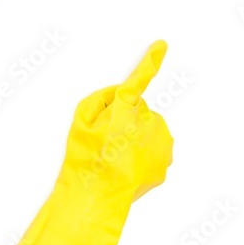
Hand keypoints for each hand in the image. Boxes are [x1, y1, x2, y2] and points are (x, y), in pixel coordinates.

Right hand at [0, 40, 174, 244]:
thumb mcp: (78, 121)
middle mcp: (150, 123)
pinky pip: (154, 149)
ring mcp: (161, 145)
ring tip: (114, 156)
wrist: (97, 199)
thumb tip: (120, 94)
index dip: (151, 61)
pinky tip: (126, 167)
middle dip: (125, 119)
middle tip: (105, 140)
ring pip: (148, 129)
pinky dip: (143, 154)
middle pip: (139, 110)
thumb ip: (100, 98)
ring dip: (135, 137)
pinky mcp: (164, 163)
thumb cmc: (83, 159)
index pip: (139, 81)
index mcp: (127, 111)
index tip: (162, 45)